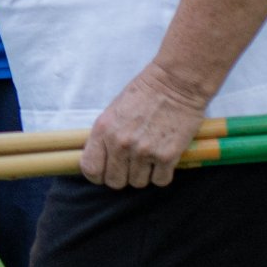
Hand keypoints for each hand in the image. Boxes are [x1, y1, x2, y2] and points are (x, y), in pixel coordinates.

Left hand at [80, 62, 212, 188]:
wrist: (175, 83)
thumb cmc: (144, 94)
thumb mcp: (114, 111)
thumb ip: (105, 136)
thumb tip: (102, 161)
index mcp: (103, 130)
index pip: (91, 169)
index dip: (98, 175)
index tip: (106, 172)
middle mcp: (120, 143)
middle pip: (115, 182)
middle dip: (123, 176)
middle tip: (132, 163)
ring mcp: (143, 151)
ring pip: (138, 183)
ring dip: (144, 174)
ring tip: (150, 155)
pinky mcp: (167, 156)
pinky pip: (160, 181)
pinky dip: (162, 174)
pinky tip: (163, 159)